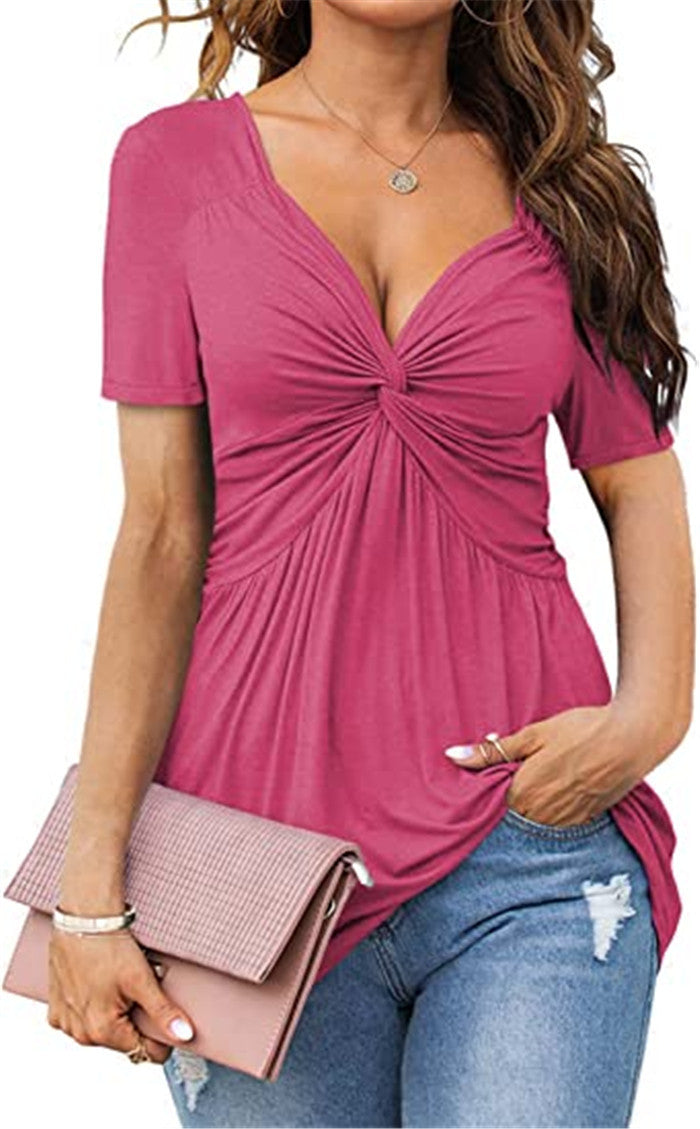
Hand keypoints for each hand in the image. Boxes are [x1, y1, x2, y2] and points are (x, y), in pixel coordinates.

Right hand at [48, 926, 195, 1062]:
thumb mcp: (142, 979)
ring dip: (114, 1014)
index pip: (143, 1052)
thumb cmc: (109, 944)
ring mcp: (65, 1021)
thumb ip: (163, 1012)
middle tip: (140, 990)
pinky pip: (81, 1018)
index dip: (161, 1038)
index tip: (167, 1018)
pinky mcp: (56, 1007)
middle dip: (136, 1021)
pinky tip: (100, 984)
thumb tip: (184, 1035)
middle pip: (122, 1041)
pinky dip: (93, 1006)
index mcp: (102, 1031)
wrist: (82, 917)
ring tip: (119, 984)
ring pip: (102, 1030)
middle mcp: (80, 1033)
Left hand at [444, 702, 647, 826]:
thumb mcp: (533, 735)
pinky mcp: (584, 820)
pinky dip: (550, 811)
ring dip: (527, 808)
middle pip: (509, 817)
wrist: (631, 738)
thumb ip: (493, 751)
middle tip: (506, 780)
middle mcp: (540, 816)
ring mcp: (564, 821)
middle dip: (503, 801)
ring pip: (533, 822)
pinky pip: (557, 823)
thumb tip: (452, 756)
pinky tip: (554, 790)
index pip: (488, 806)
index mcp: (522, 795)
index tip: (477, 783)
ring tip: (534, 782)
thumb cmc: (582, 731)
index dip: (483, 792)